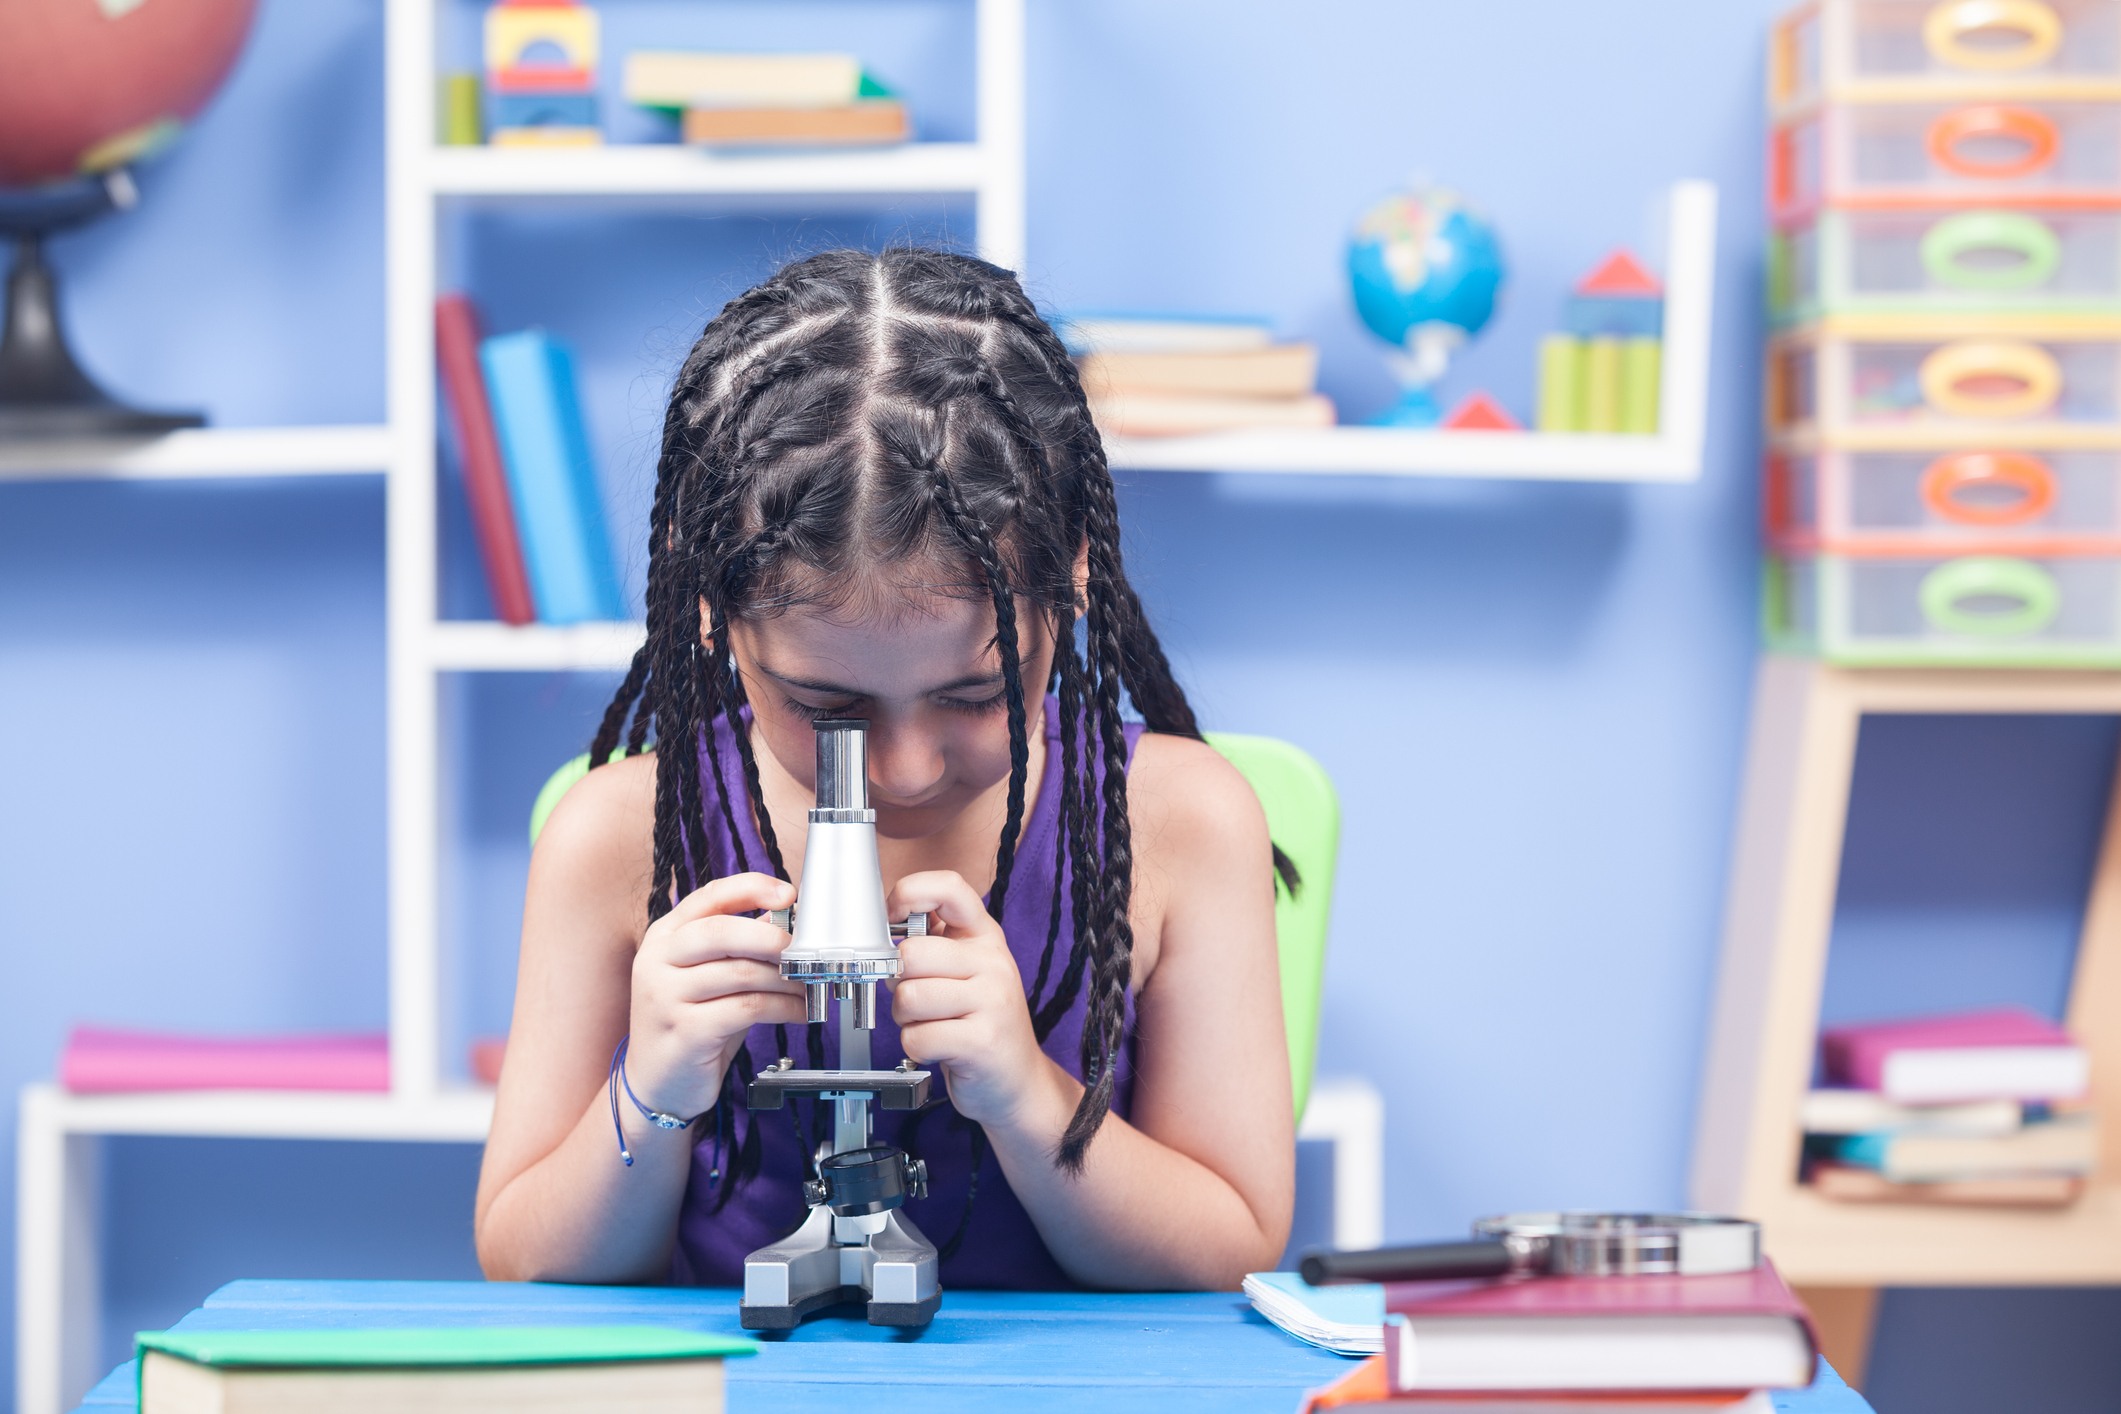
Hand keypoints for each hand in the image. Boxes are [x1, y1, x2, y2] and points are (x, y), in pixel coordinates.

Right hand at [626, 872, 805, 1117]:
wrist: (654, 1085)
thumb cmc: (689, 1025)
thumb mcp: (710, 977)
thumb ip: (739, 946)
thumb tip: (786, 919)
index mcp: (664, 936)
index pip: (709, 897)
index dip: (752, 888)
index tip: (788, 894)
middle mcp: (658, 960)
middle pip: (721, 931)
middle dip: (771, 936)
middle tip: (801, 949)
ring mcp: (666, 995)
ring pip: (740, 972)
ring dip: (785, 979)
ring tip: (805, 987)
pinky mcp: (685, 1030)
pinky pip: (747, 1007)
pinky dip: (782, 1007)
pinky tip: (796, 1011)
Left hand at [888, 871, 1060, 1129]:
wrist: (1018, 1081)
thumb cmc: (981, 1023)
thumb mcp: (965, 972)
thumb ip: (930, 947)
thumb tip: (882, 937)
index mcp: (985, 936)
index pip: (948, 888)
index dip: (908, 894)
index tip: (891, 918)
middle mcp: (993, 962)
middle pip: (911, 954)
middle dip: (899, 985)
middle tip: (918, 1001)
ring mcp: (992, 1001)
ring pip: (909, 998)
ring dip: (906, 1020)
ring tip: (932, 1025)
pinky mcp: (982, 1042)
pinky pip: (917, 1038)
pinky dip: (916, 1049)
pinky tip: (939, 1048)